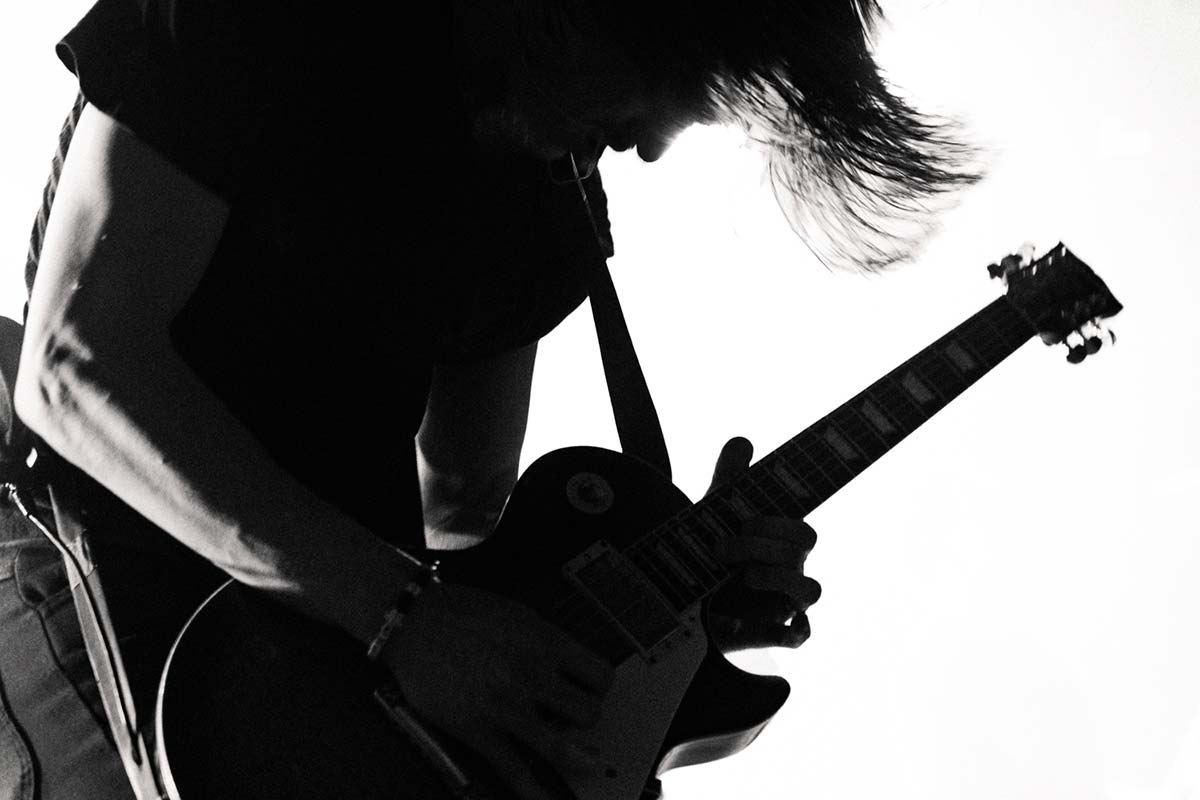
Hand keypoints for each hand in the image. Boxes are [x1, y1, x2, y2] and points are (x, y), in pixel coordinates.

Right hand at [382, 580, 613, 799]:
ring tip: (577, 759)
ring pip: (561, 746)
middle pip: (588, 713)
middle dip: (584, 719)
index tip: (593, 693)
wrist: (414, 622)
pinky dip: (533, 792)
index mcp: (545, 643)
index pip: (600, 675)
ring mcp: (506, 706)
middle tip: (574, 719)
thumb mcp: (518, 614)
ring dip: (573, 756)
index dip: (600, 689)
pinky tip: (542, 798)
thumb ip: (546, 642)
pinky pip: (514, 769)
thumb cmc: (460, 612)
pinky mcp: (478, 729)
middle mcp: (532, 674)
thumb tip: (567, 665)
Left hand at [704, 437, 821, 652]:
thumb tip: (742, 440)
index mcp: (783, 542)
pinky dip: (792, 631)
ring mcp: (786, 602)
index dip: (778, 524)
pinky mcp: (774, 632)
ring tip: (745, 578)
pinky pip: (800, 636)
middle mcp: (791, 570)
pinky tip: (772, 626)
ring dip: (780, 581)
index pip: (802, 529)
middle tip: (722, 549)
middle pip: (801, 554)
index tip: (744, 522)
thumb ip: (729, 478)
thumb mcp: (717, 514)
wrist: (692, 603)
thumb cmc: (716, 554)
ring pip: (812, 591)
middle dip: (761, 547)